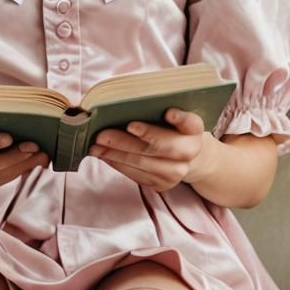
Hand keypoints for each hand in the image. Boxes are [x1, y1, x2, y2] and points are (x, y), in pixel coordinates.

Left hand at [87, 108, 208, 190]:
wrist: (185, 155)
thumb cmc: (170, 127)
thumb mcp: (170, 113)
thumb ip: (156, 107)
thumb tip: (122, 104)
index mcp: (194, 128)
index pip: (190, 123)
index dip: (180, 118)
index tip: (168, 113)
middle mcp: (190, 152)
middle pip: (157, 147)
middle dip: (126, 141)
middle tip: (102, 135)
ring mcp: (177, 172)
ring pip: (142, 163)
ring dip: (115, 154)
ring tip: (95, 146)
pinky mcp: (163, 185)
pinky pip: (136, 175)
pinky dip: (117, 163)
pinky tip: (103, 155)